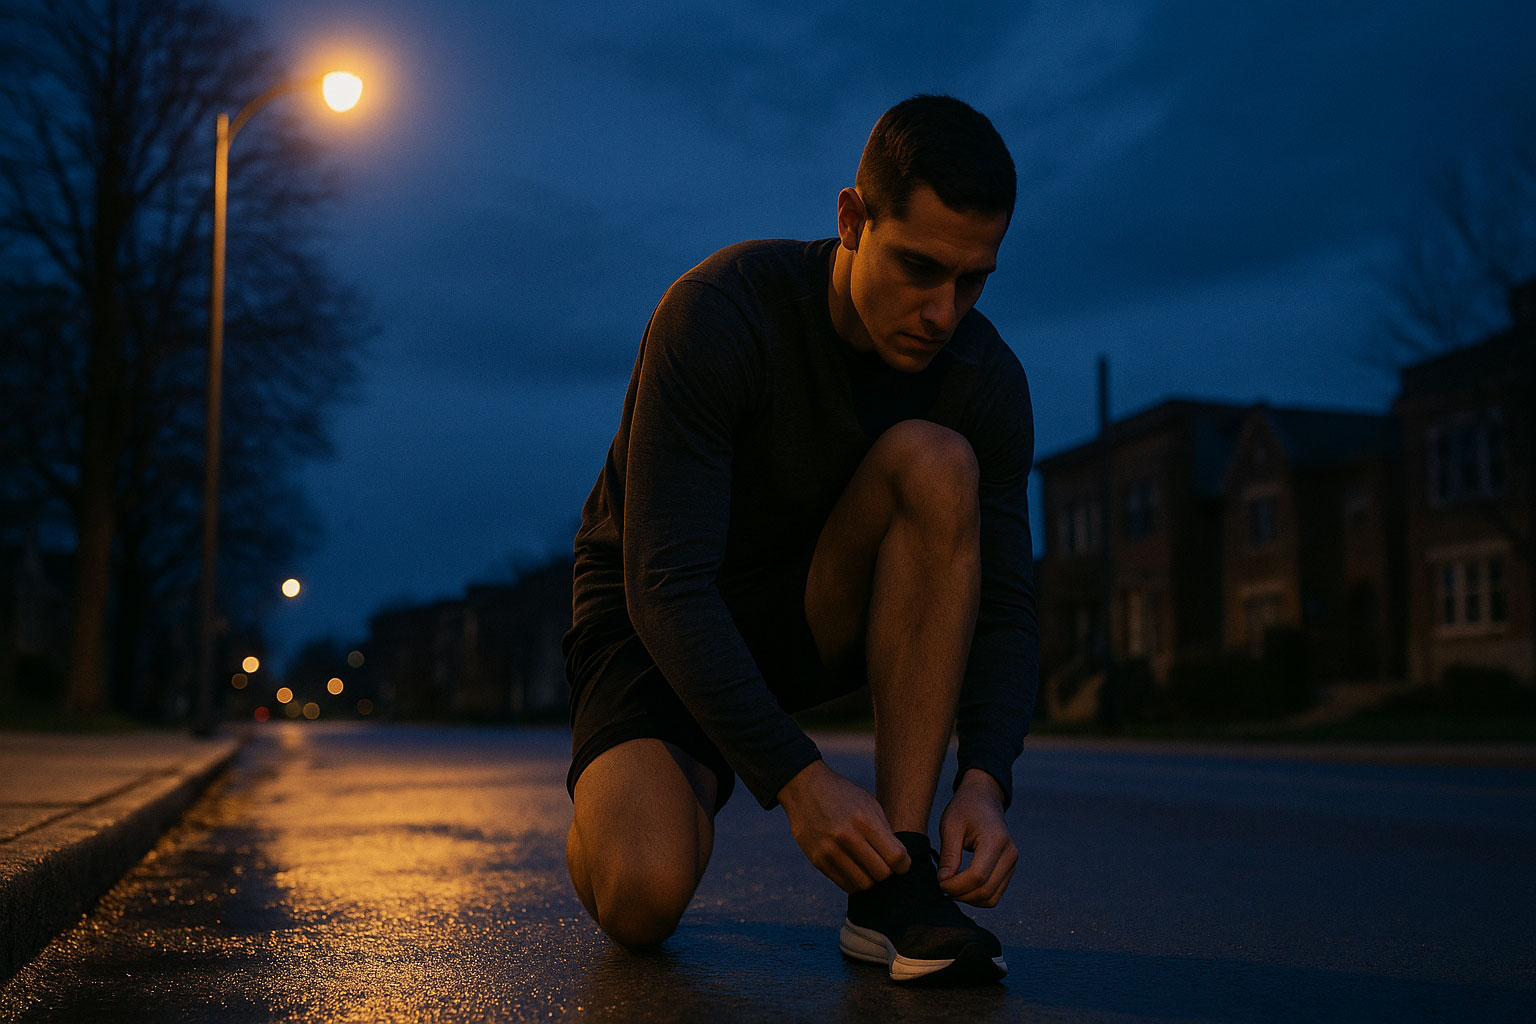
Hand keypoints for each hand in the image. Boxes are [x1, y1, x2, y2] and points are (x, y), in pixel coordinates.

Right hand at [777, 759, 910, 891]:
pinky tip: (855, 868)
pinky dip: (855, 881)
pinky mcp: (818, 860)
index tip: (902, 863)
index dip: (904, 864)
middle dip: (888, 872)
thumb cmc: (844, 796)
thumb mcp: (869, 804)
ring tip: (869, 867)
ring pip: (864, 884)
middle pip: (882, 874)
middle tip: (884, 863)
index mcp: (864, 820)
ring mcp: (830, 851)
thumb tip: (900, 862)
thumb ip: (885, 833)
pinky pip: (845, 884)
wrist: (804, 788)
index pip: (896, 857)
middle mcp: (846, 837)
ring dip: (871, 878)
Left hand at [937, 769, 1016, 906]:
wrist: (983, 799)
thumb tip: (944, 882)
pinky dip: (977, 897)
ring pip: (992, 898)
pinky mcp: (1009, 870)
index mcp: (995, 840)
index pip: (977, 876)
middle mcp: (1010, 854)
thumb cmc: (965, 808)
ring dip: (969, 899)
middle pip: (986, 891)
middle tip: (942, 886)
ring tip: (951, 887)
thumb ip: (949, 855)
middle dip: (960, 894)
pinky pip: (994, 894)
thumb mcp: (950, 825)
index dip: (955, 885)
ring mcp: (1012, 863)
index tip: (939, 881)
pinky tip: (961, 886)